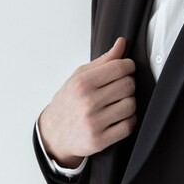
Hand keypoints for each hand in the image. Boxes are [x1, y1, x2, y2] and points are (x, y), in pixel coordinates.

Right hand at [38, 37, 136, 167]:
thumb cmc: (68, 102)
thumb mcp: (79, 77)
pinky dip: (128, 121)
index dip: (128, 66)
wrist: (53, 134)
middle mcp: (88, 102)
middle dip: (128, 85)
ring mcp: (94, 122)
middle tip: (120, 88)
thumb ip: (103, 61)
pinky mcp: (100, 140)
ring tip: (118, 103)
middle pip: (128, 85)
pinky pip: (128, 126)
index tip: (126, 70)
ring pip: (131, 105)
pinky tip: (119, 118)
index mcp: (82, 83)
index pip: (119, 68)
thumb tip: (122, 43)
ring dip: (128, 103)